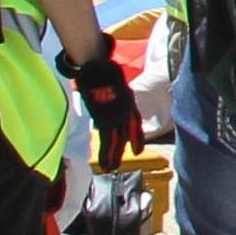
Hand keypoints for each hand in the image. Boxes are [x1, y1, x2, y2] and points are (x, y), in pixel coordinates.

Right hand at [59, 44, 142, 169]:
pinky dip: (106, 154)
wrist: (98, 66)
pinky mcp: (107, 120)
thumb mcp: (112, 81)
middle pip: (126, 133)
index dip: (136, 136)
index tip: (137, 149)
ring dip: (114, 156)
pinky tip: (105, 164)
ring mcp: (118, 115)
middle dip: (123, 148)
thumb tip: (102, 90)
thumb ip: (111, 90)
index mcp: (128, 100)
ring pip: (117, 140)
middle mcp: (126, 109)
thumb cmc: (101, 69)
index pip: (135, 121)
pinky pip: (107, 141)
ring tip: (111, 169)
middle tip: (120, 163)